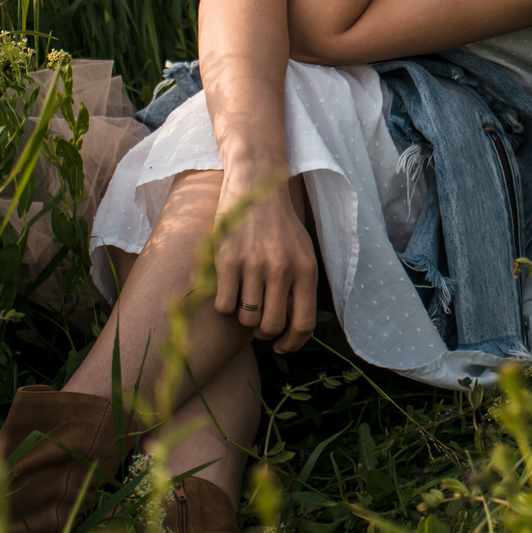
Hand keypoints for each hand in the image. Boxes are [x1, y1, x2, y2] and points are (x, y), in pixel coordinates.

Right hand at [209, 178, 319, 352]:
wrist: (255, 185)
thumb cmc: (280, 225)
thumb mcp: (302, 253)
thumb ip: (300, 287)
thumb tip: (292, 330)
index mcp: (306, 269)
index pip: (303, 323)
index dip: (292, 343)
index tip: (281, 347)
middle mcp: (282, 268)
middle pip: (271, 326)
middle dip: (264, 333)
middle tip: (258, 322)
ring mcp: (253, 264)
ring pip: (246, 318)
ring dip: (244, 316)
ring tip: (244, 300)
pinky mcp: (227, 259)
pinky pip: (224, 305)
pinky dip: (225, 304)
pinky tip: (228, 289)